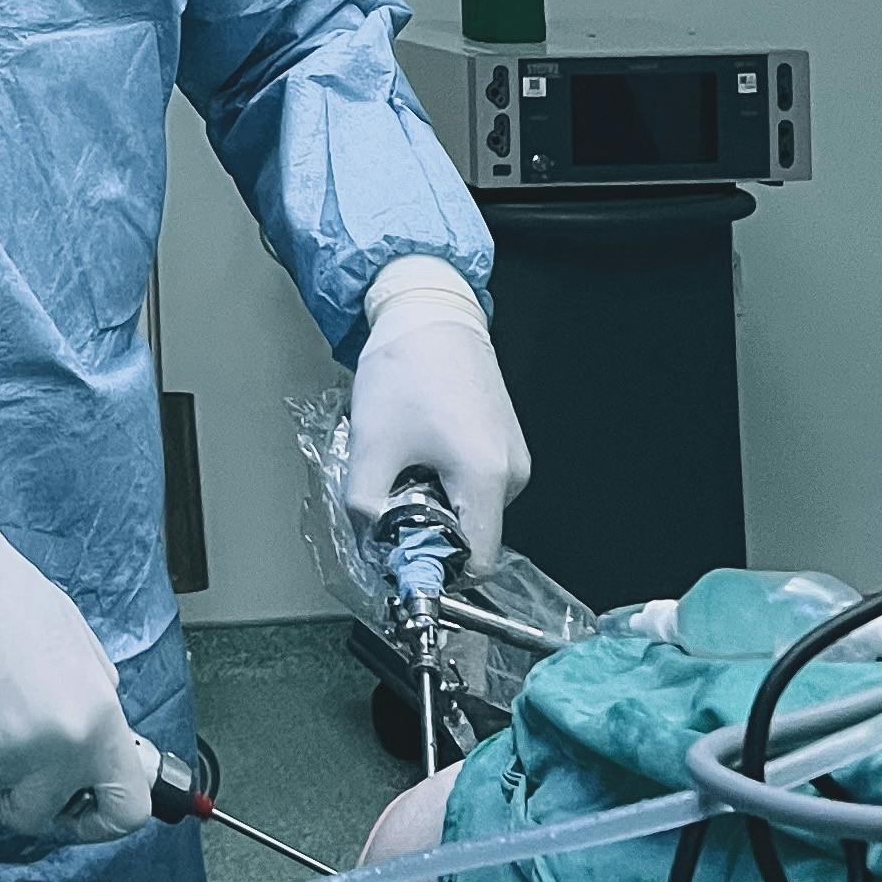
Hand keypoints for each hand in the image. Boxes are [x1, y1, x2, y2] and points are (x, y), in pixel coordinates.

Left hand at [343, 258, 530, 567]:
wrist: (429, 312)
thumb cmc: (406, 369)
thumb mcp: (372, 445)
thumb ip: (366, 508)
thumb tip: (371, 547)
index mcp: (486, 477)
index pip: (475, 561)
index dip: (436, 568)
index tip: (401, 557)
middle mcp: (513, 472)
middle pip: (471, 535)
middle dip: (427, 529)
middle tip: (391, 495)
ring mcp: (514, 457)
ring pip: (471, 508)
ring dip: (434, 500)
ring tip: (406, 458)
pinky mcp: (506, 443)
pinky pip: (476, 483)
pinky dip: (445, 479)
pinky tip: (422, 445)